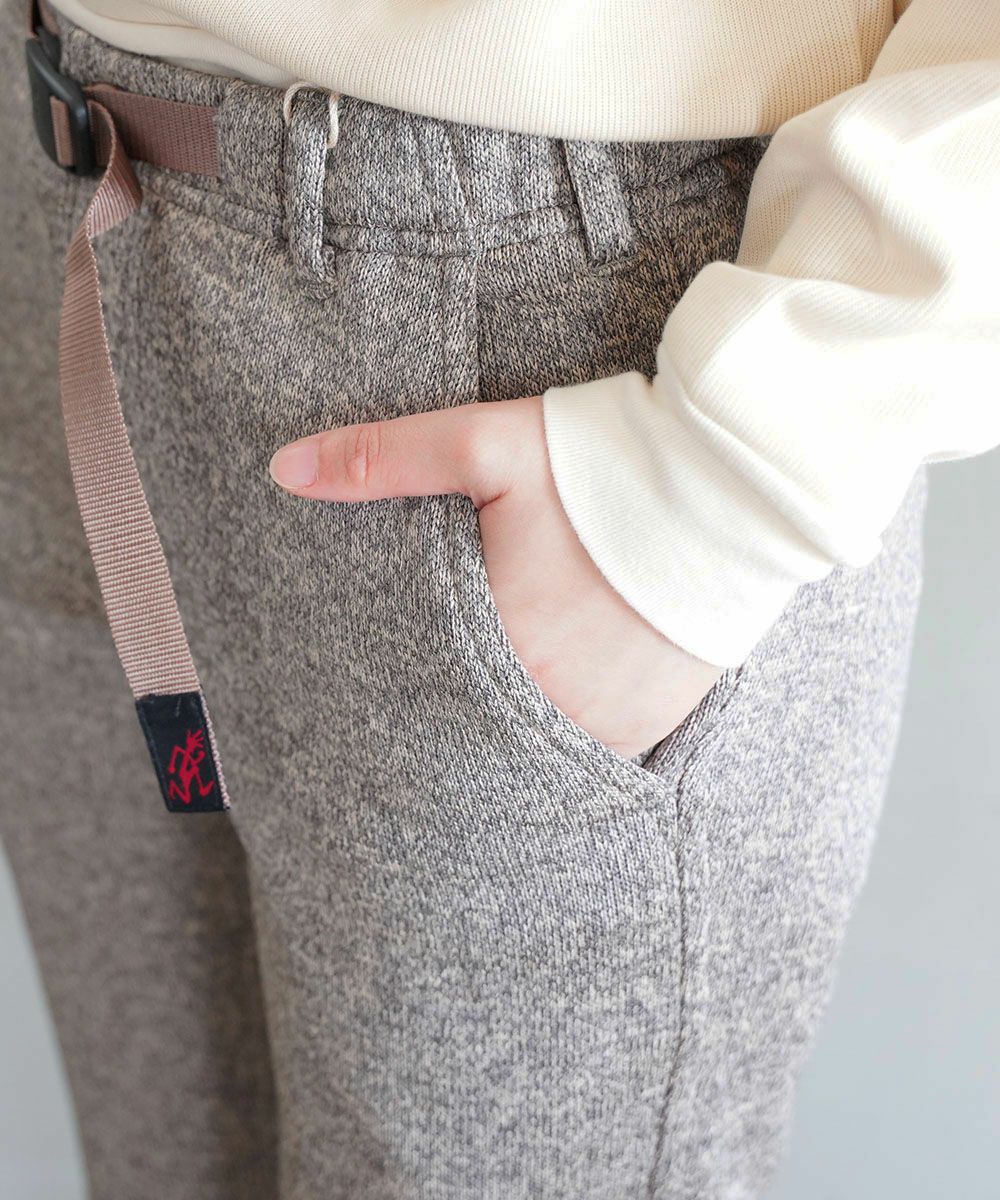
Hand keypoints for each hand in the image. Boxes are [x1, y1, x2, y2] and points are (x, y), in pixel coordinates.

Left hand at [269, 396, 723, 757]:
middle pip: (481, 725)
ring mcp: (612, 726)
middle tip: (466, 671)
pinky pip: (599, 746)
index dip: (411, 683)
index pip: (423, 697)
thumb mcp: (490, 446)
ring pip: (540, 742)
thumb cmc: (609, 464)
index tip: (405, 677)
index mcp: (499, 653)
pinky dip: (578, 721)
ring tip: (525, 672)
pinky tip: (576, 679)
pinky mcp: (659, 724)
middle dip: (464, 702)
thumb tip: (284, 468)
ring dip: (524, 715)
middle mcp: (553, 710)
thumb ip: (385, 460)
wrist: (738, 483)